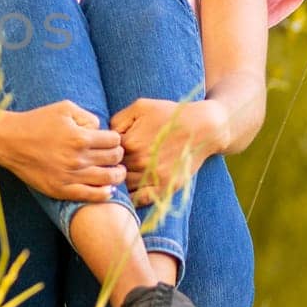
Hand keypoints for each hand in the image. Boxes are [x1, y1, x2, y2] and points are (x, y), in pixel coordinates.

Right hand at [0, 101, 125, 203]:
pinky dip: (104, 194)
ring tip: (117, 172)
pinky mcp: (61, 189)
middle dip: (118, 156)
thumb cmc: (36, 121)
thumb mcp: (64, 108)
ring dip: (117, 175)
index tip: (111, 141)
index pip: (114, 141)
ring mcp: (70, 176)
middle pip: (114, 159)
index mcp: (80, 137)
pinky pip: (91, 196)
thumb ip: (87, 116)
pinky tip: (107, 189)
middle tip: (116, 156)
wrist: (9, 141)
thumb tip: (100, 130)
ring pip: (108, 179)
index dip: (116, 139)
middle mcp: (78, 158)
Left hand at [110, 98, 227, 206]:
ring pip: (125, 187)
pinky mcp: (167, 186)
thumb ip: (117, 119)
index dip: (103, 155)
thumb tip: (103, 136)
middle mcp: (140, 161)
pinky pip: (142, 199)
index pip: (105, 156)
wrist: (203, 126)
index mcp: (130, 142)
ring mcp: (154, 176)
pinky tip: (131, 192)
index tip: (103, 155)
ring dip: (120, 184)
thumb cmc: (169, 113)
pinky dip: (133, 198)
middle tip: (106, 170)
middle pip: (113, 172)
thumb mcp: (140, 106)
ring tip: (117, 181)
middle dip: (110, 170)